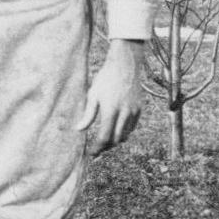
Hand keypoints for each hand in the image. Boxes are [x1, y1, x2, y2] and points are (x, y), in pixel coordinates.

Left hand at [76, 39, 144, 156]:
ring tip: (105, 141)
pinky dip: (124, 132)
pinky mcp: (139, 109)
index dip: (97, 148)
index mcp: (111, 111)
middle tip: (97, 149)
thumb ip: (88, 115)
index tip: (91, 153)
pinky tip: (115, 129)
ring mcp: (134, 112)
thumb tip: (79, 129)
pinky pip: (132, 127)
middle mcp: (124, 114)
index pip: (104, 137)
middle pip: (116, 140)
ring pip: (125, 135)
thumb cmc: (105, 79)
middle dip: (106, 147)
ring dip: (115, 140)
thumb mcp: (93, 95)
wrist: (125, 65)